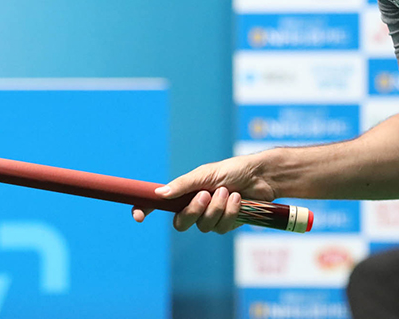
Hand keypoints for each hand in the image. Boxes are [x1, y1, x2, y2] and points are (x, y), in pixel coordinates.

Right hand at [131, 154, 275, 233]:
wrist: (260, 176)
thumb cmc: (231, 170)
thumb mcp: (205, 174)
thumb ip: (182, 185)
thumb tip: (159, 194)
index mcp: (184, 192)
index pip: (158, 204)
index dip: (144, 210)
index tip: (138, 215)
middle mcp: (194, 206)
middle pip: (181, 223)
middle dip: (194, 211)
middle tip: (206, 194)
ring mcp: (210, 217)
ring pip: (203, 226)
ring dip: (217, 208)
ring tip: (229, 192)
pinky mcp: (226, 224)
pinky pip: (221, 228)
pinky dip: (230, 212)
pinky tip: (239, 200)